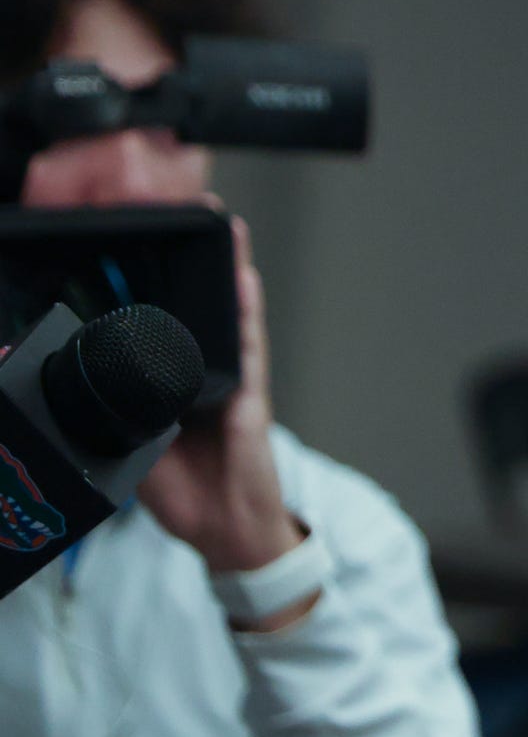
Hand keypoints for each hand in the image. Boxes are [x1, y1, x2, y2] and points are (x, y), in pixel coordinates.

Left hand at [136, 210, 308, 613]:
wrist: (223, 528)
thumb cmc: (186, 489)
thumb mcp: (132, 449)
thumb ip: (112, 417)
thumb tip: (68, 395)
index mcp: (176, 383)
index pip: (164, 325)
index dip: (154, 283)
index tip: (142, 241)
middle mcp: (209, 373)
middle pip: (202, 308)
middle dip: (198, 261)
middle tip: (193, 208)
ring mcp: (233, 381)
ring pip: (230, 315)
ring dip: (231, 270)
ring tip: (226, 227)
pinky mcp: (249, 398)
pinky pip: (248, 348)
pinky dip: (247, 313)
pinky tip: (245, 280)